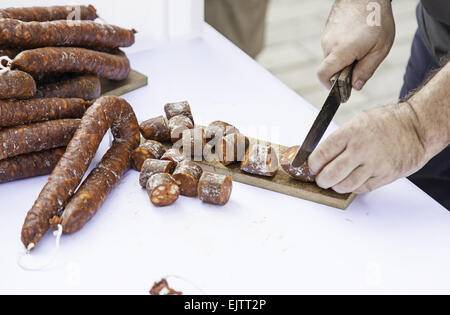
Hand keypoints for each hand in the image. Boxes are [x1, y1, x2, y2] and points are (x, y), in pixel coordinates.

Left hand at [308, 103, 429, 193]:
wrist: (417, 127)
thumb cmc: (386, 122)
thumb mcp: (358, 121)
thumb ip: (339, 138)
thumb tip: (320, 155)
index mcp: (351, 133)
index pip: (322, 154)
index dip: (313, 165)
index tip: (312, 167)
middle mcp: (361, 149)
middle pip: (331, 174)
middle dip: (321, 180)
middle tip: (320, 179)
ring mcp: (374, 164)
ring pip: (345, 185)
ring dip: (336, 186)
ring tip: (335, 182)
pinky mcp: (385, 176)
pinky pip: (361, 189)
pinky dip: (353, 188)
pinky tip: (351, 182)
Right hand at [318, 0, 394, 89]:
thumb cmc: (376, 19)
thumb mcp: (380, 49)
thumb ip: (366, 70)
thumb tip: (355, 86)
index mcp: (340, 52)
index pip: (323, 75)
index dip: (329, 85)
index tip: (340, 88)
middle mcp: (328, 45)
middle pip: (330, 68)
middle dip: (344, 70)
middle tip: (362, 60)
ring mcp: (326, 36)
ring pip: (332, 57)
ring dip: (344, 57)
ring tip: (361, 45)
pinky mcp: (327, 30)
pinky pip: (332, 46)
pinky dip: (342, 47)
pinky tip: (356, 37)